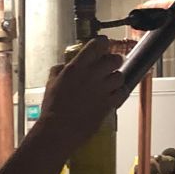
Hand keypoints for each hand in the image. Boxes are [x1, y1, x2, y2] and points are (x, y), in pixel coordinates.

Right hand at [37, 36, 123, 152]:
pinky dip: (121, 92)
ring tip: (110, 83)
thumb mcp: (51, 83)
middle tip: (110, 66)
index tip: (103, 46)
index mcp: (76, 67)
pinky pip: (123, 92)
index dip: (103, 43)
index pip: (97, 44)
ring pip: (120, 76)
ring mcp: (102, 89)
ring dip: (116, 78)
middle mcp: (92, 75)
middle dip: (113, 61)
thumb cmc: (52, 108)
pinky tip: (114, 94)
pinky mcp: (108, 103)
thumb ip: (60, 70)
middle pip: (114, 59)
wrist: (58, 130)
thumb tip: (65, 65)